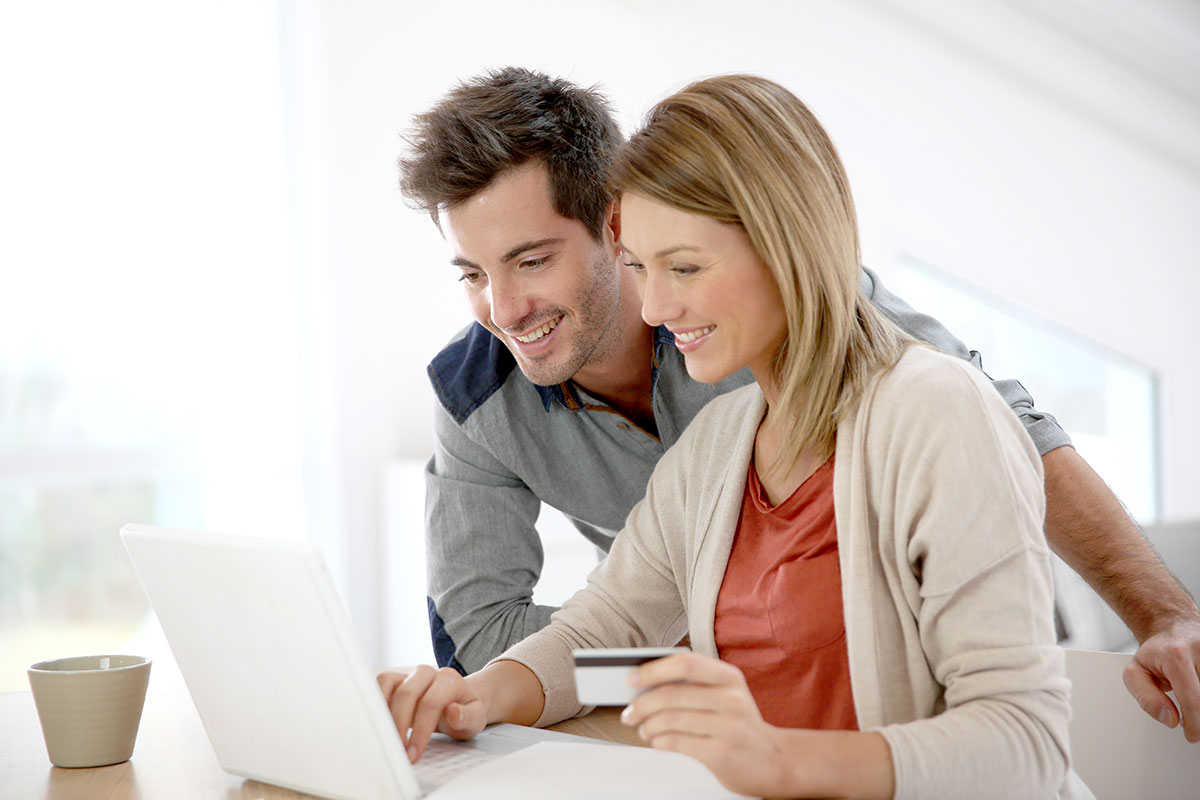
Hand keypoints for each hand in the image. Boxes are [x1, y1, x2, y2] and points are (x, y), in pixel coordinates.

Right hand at [377, 665, 487, 761]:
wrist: (456, 702)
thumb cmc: (463, 712)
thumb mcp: (474, 719)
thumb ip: (467, 717)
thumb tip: (453, 712)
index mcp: (449, 679)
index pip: (431, 703)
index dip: (420, 731)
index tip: (414, 753)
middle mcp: (426, 672)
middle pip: (406, 693)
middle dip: (399, 726)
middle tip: (398, 751)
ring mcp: (408, 674)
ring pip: (387, 684)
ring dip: (383, 713)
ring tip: (386, 739)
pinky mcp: (393, 680)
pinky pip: (377, 685)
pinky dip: (373, 704)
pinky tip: (378, 726)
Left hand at [619, 652, 788, 797]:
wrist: (773, 760)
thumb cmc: (739, 724)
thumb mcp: (726, 695)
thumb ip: (694, 684)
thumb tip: (645, 682)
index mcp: (730, 677)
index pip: (685, 663)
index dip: (653, 669)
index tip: (632, 677)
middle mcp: (732, 698)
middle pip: (672, 694)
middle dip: (642, 704)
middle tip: (629, 712)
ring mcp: (729, 726)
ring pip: (670, 719)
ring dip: (648, 725)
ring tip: (644, 729)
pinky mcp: (722, 752)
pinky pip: (677, 743)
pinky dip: (659, 742)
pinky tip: (658, 741)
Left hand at [1122, 615, 1199, 741]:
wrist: (1174, 625)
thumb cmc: (1157, 651)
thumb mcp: (1136, 672)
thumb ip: (1147, 698)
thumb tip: (1170, 719)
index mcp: (1176, 656)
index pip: (1193, 700)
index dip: (1195, 724)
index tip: (1192, 735)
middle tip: (1192, 719)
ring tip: (1193, 700)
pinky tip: (1199, 692)